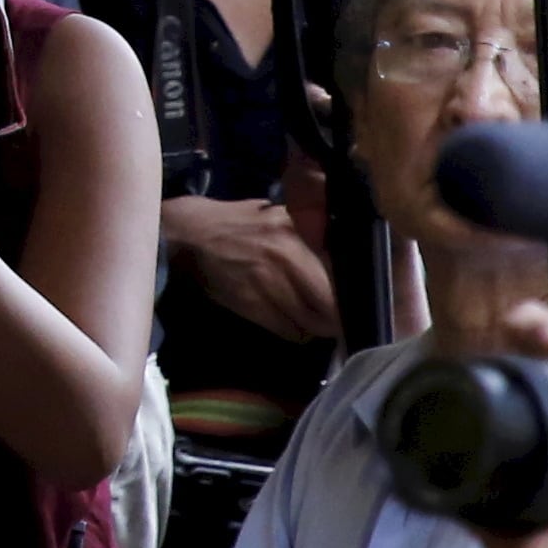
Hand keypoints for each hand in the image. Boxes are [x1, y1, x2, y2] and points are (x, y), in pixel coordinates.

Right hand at [163, 191, 338, 343]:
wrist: (189, 235)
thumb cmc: (238, 223)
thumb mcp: (280, 216)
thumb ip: (311, 234)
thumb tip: (344, 259)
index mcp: (300, 232)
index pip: (343, 274)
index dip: (353, 293)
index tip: (357, 300)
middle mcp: (289, 256)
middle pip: (331, 305)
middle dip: (337, 317)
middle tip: (338, 318)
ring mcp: (269, 283)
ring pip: (311, 323)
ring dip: (316, 327)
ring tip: (313, 320)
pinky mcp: (251, 304)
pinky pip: (288, 330)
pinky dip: (295, 332)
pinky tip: (291, 322)